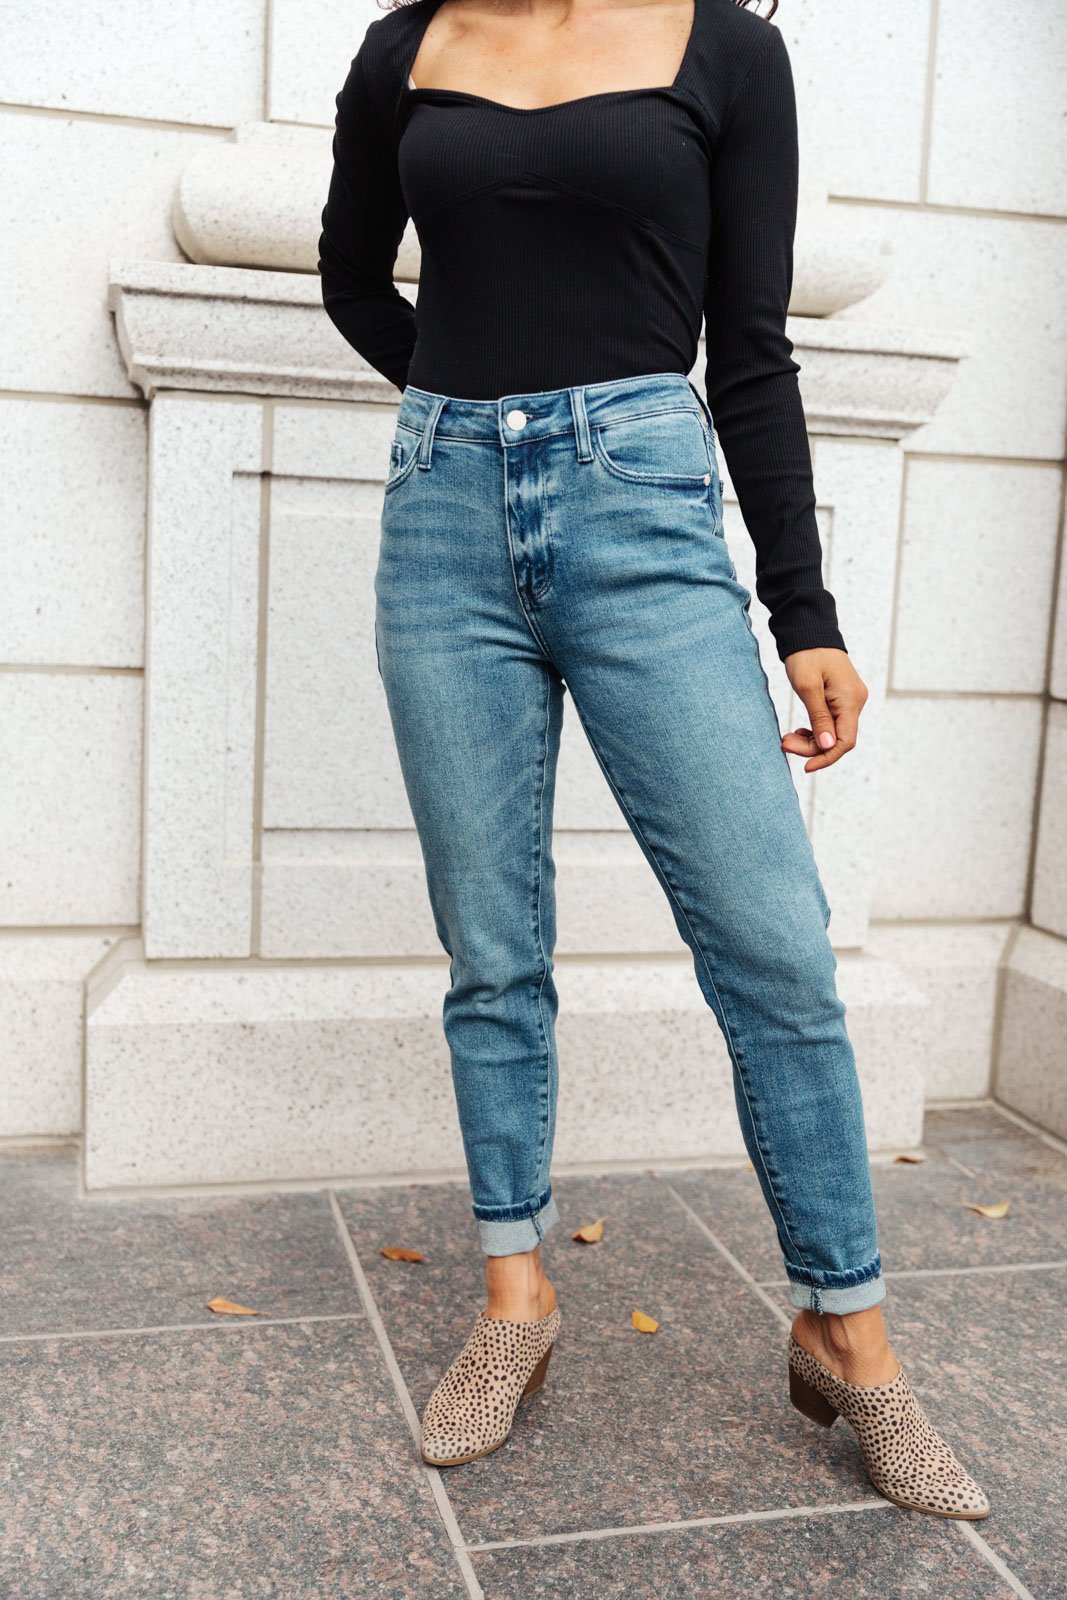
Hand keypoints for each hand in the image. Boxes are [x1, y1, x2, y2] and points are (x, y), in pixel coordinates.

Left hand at [781, 648, 867, 772]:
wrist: (809, 631)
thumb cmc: (806, 654)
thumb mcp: (807, 686)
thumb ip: (818, 717)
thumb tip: (828, 746)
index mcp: (850, 700)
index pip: (845, 742)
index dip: (826, 757)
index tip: (805, 767)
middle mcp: (856, 702)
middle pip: (838, 739)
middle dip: (811, 747)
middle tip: (784, 742)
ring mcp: (851, 700)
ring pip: (834, 733)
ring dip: (811, 740)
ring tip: (788, 737)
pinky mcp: (842, 698)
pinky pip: (832, 723)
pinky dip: (816, 730)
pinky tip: (800, 731)